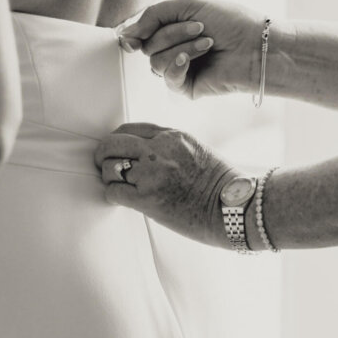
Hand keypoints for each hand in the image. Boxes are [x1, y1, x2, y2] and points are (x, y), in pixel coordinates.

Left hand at [94, 122, 236, 247]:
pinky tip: (121, 199)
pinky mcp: (147, 199)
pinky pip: (114, 192)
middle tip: (104, 165)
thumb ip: (170, 147)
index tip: (116, 150)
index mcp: (172, 136)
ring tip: (116, 184)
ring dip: (109, 176)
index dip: (117, 140)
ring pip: (110, 166)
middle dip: (104, 154)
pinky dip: (113, 195)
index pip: (130, 128)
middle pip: (113, 142)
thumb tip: (143, 153)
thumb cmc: (221, 185)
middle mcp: (159, 150)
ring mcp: (152, 174)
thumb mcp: (196, 150)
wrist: (234, 209)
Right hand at [118, 0, 265, 98]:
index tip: (133, 36)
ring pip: (156, 61)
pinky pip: (167, 76)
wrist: (256, 45)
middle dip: (172, 33)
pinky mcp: (186, 88)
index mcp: (173, 31)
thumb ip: (152, 16)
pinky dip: (179, 63)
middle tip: (201, 28)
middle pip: (148, 45)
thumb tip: (124, 36)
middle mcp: (174, 51)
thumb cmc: (230, 22)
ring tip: (208, 43)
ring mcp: (180, 71)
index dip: (134, 34)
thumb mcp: (187, 6)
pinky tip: (196, 57)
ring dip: (182, 46)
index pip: (142, 33)